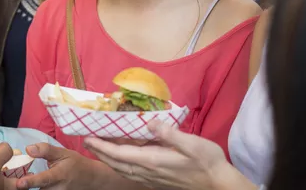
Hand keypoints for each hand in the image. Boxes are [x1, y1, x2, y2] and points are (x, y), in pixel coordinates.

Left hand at [15, 144, 101, 189]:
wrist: (91, 179)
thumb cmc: (75, 163)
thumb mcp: (63, 153)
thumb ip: (45, 150)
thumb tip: (28, 149)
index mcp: (59, 175)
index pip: (44, 179)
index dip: (31, 182)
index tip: (20, 183)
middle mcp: (58, 189)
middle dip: (28, 185)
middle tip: (19, 180)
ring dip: (33, 187)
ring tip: (26, 181)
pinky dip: (40, 188)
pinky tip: (33, 184)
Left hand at [84, 121, 255, 189]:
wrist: (218, 184)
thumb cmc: (208, 162)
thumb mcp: (193, 143)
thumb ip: (170, 133)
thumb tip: (150, 122)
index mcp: (154, 161)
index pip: (121, 153)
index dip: (103, 146)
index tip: (88, 138)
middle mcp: (149, 171)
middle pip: (118, 163)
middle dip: (100, 152)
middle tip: (86, 141)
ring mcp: (153, 178)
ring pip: (124, 170)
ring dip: (108, 160)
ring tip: (98, 150)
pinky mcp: (158, 180)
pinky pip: (132, 174)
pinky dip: (121, 166)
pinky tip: (121, 161)